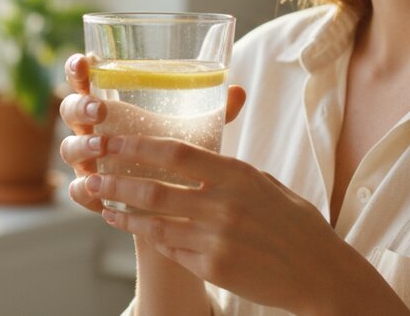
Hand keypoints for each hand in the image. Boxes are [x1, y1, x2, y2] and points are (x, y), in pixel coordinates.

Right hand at [58, 53, 247, 212]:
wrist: (178, 212)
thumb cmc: (181, 162)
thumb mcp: (198, 134)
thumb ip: (215, 113)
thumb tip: (239, 91)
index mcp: (113, 107)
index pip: (88, 80)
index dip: (79, 68)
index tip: (85, 60)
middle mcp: (95, 130)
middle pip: (70, 110)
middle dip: (79, 106)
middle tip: (99, 109)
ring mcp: (90, 162)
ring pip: (69, 148)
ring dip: (81, 146)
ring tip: (100, 147)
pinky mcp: (93, 193)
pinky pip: (77, 189)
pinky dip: (83, 188)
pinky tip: (94, 187)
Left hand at [86, 135, 355, 312]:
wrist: (319, 271)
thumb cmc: (294, 222)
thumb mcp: (264, 182)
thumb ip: (227, 170)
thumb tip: (193, 152)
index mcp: (237, 174)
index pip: (175, 152)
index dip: (136, 144)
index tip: (110, 138)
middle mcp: (224, 204)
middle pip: (153, 189)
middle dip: (115, 180)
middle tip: (90, 173)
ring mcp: (217, 238)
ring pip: (154, 222)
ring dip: (122, 212)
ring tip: (100, 202)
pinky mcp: (213, 268)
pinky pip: (170, 249)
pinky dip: (147, 237)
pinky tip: (130, 228)